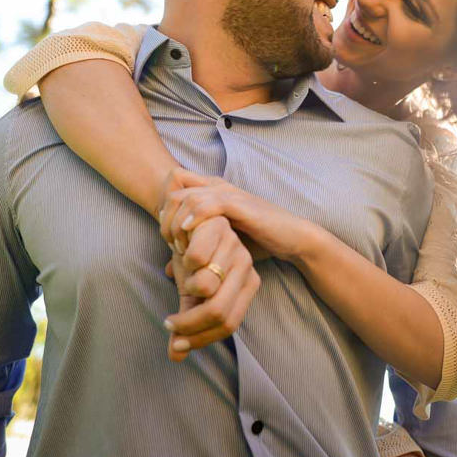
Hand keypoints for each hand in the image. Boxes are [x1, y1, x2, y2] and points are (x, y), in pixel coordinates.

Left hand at [159, 169, 314, 262]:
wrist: (292, 238)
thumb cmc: (258, 242)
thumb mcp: (219, 245)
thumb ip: (194, 252)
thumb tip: (167, 269)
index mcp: (212, 191)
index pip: (174, 188)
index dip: (164, 211)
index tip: (167, 238)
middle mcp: (218, 187)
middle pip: (174, 191)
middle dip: (166, 218)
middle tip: (170, 244)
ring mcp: (229, 194)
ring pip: (187, 198)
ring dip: (177, 223)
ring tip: (179, 245)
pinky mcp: (240, 204)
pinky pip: (209, 204)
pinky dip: (194, 218)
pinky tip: (189, 234)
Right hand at [162, 215, 259, 360]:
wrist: (188, 223)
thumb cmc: (192, 264)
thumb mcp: (190, 297)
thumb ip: (186, 325)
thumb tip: (175, 358)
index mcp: (246, 288)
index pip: (228, 325)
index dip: (202, 339)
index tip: (178, 343)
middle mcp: (247, 269)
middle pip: (218, 312)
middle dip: (188, 324)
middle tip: (168, 323)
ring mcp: (236, 248)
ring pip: (206, 287)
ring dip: (185, 288)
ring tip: (180, 278)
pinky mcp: (220, 229)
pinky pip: (196, 259)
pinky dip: (182, 262)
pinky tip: (178, 254)